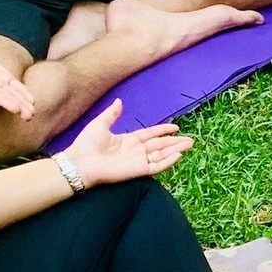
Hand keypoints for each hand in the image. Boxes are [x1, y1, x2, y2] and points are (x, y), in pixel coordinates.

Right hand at [0, 39, 35, 120]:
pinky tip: (32, 101)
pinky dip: (23, 92)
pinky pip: (14, 86)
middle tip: (29, 116)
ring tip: (33, 112)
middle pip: (5, 98)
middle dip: (17, 107)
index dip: (5, 101)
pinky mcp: (2, 77)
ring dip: (23, 103)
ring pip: (12, 94)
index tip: (16, 109)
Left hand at [61, 99, 193, 185]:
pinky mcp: (138, 170)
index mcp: (128, 140)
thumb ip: (112, 114)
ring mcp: (138, 161)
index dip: (163, 131)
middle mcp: (136, 151)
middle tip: (191, 139)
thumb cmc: (86, 144)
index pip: (151, 134)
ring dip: (176, 150)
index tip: (176, 127)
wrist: (80, 162)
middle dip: (175, 142)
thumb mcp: (100, 124)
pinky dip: (168, 161)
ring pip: (162, 154)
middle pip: (161, 144)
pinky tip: (178, 155)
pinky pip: (157, 166)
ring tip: (189, 145)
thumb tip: (119, 101)